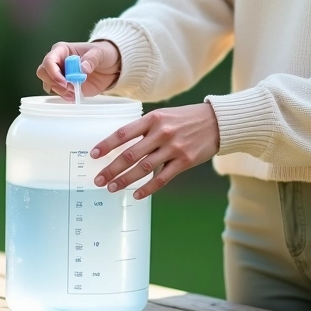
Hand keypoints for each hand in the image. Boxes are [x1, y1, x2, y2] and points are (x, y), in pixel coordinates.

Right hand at [36, 40, 120, 100]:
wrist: (110, 67)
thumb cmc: (102, 54)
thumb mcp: (100, 53)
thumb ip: (91, 59)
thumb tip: (82, 68)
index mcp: (62, 50)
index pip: (49, 60)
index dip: (53, 72)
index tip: (65, 81)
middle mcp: (57, 62)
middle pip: (43, 72)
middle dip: (53, 82)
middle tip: (69, 87)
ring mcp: (60, 75)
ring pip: (48, 84)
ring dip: (59, 91)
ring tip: (74, 91)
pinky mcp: (65, 86)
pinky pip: (57, 93)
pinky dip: (64, 96)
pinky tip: (75, 96)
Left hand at [90, 103, 220, 200]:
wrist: (217, 122)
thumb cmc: (186, 118)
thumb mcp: (164, 115)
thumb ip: (145, 128)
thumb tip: (122, 144)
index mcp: (153, 118)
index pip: (124, 133)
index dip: (106, 144)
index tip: (93, 154)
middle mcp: (161, 133)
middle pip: (130, 154)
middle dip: (111, 168)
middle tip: (98, 179)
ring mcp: (173, 148)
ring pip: (143, 168)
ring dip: (125, 180)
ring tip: (112, 188)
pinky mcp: (184, 161)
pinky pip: (162, 178)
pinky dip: (147, 188)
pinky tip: (136, 194)